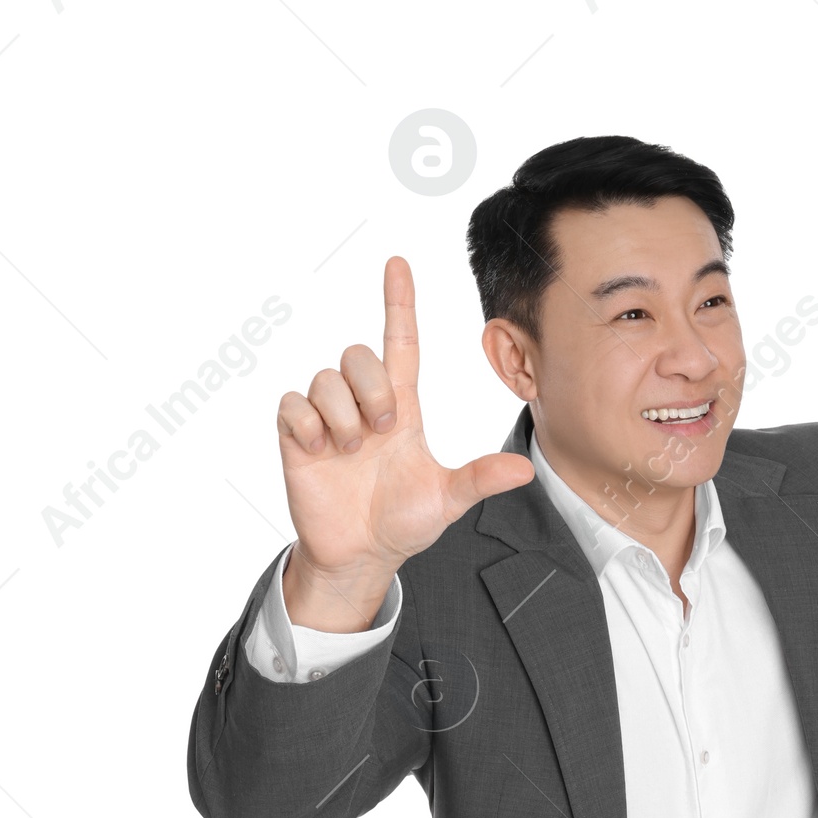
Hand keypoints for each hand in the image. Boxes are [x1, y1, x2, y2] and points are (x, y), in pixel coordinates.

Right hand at [276, 256, 533, 630]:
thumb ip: (480, 479)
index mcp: (401, 408)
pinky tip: (321, 451)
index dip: (399, 302)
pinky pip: (293, 403)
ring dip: (342, 416)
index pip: (400, 341)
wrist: (361, 554)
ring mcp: (328, 418)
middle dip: (371, 389)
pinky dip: (308, 425)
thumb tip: (524, 470)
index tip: (398, 263)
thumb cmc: (402, 522)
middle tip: (380, 431)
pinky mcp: (298, 435)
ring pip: (326, 379)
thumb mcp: (447, 500)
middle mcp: (363, 404)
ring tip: (350, 451)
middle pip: (357, 354)